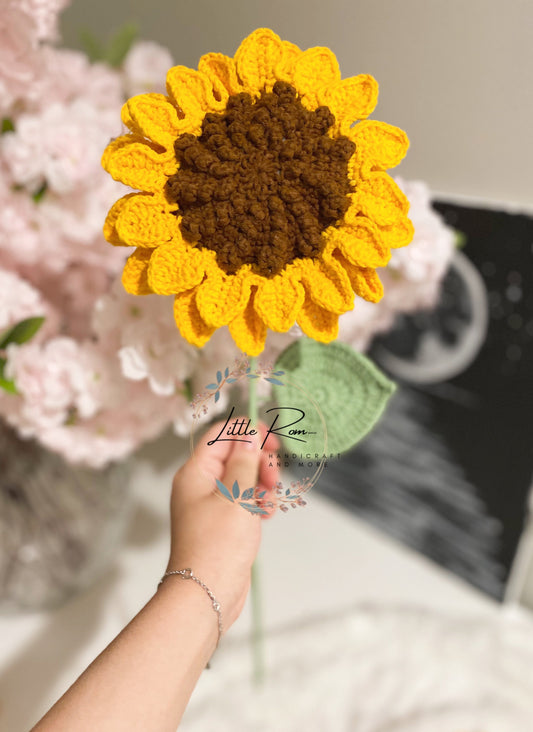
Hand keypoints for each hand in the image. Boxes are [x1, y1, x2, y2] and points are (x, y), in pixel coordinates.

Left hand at [166, 419, 279, 630]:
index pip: (221, 435)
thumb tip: (248, 433)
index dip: (247, 432)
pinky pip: (246, 499)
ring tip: (268, 504)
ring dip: (263, 484)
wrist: (207, 594)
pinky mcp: (224, 521)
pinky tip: (266, 516)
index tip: (271, 439)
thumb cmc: (217, 548)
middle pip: (236, 454)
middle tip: (273, 476)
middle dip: (259, 461)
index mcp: (196, 473)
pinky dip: (259, 503)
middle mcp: (201, 485)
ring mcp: (213, 504)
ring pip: (244, 477)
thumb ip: (244, 462)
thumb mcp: (236, 497)